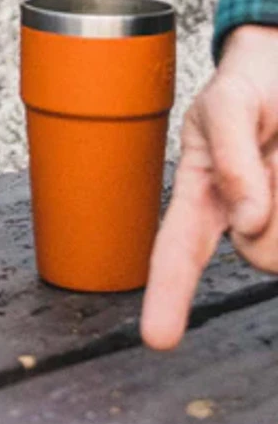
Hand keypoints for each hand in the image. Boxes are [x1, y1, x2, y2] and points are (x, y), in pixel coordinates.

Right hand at [142, 25, 277, 349]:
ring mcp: (277, 221)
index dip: (167, 293)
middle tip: (274, 158)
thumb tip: (245, 220)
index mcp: (202, 193)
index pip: (177, 249)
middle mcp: (243, 218)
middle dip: (274, 208)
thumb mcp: (226, 104)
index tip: (158, 338)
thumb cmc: (247, 85)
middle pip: (259, 254)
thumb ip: (230, 158)